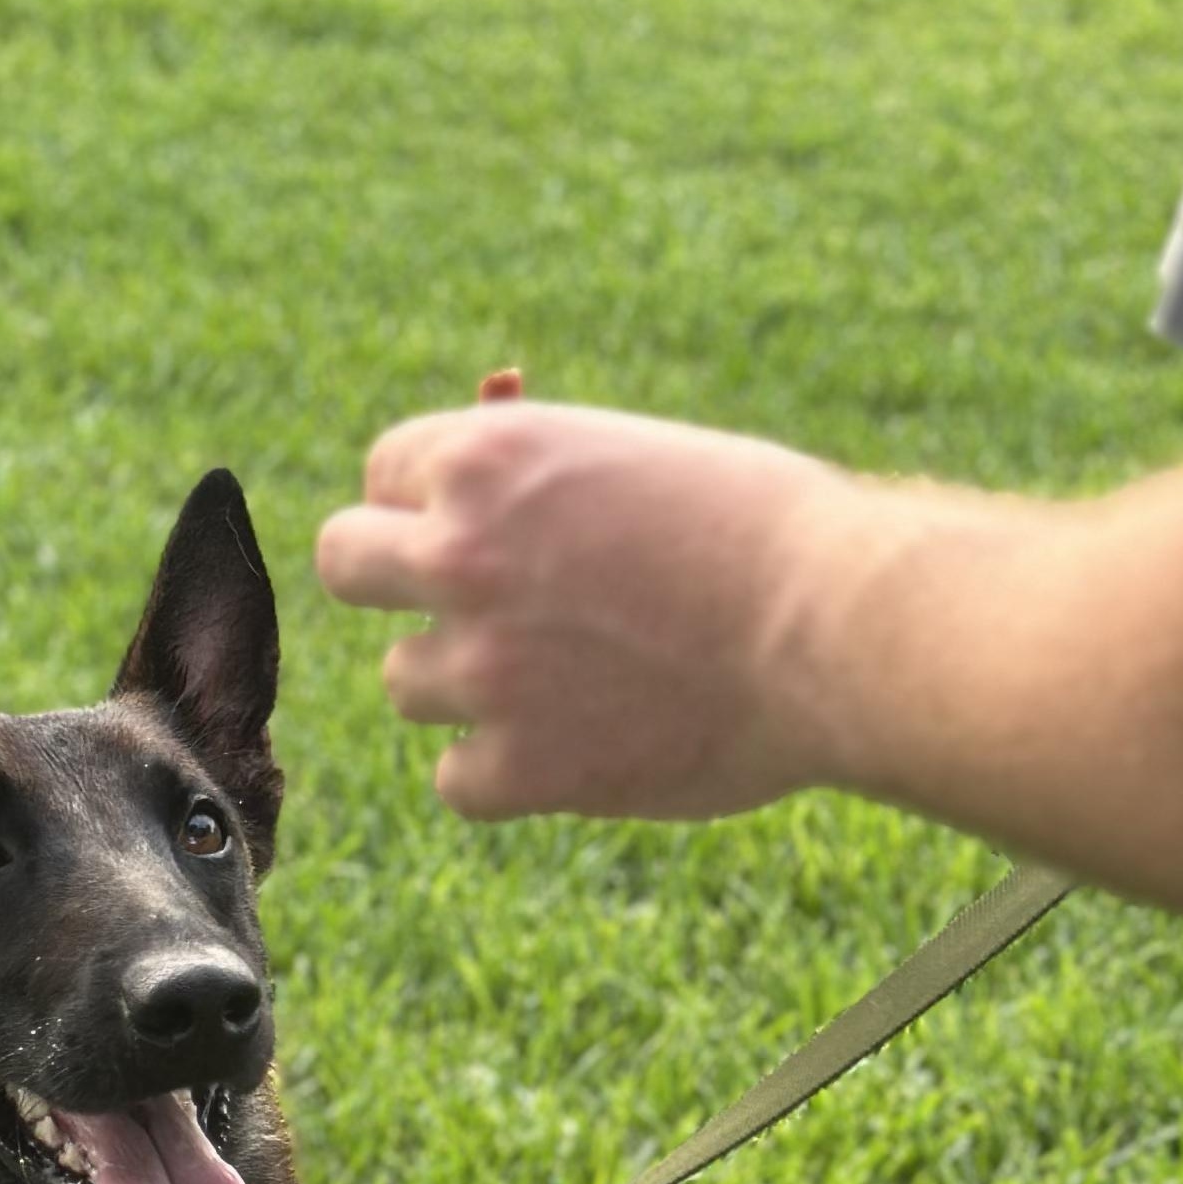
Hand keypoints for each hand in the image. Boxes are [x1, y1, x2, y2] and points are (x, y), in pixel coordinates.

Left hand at [314, 395, 898, 819]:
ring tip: (568, 680)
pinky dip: (505, 775)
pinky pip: (456, 779)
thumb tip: (486, 404)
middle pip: (344, 564)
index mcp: (487, 457)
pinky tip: (577, 749)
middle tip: (461, 608)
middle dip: (393, 582)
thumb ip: (541, 463)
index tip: (482, 533)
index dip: (432, 507)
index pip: (384, 475)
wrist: (838, 629)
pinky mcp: (517, 766)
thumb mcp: (637, 454)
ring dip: (466, 686)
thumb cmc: (764, 528)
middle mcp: (461, 554)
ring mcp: (481, 666)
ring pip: (405, 682)